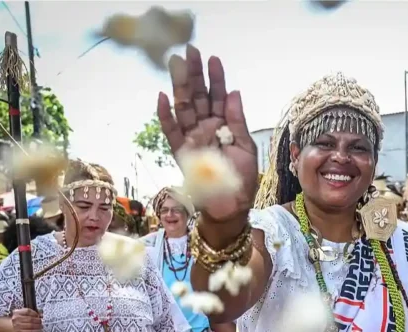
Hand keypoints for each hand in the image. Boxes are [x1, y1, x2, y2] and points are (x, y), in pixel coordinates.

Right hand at [11, 308, 41, 331]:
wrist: (7, 329)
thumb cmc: (16, 321)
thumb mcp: (21, 315)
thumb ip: (30, 313)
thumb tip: (41, 314)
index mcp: (17, 312)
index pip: (27, 311)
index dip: (35, 313)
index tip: (39, 315)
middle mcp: (16, 318)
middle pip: (30, 319)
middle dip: (38, 320)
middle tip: (41, 322)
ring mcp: (17, 326)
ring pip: (31, 325)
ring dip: (38, 326)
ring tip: (41, 326)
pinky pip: (29, 331)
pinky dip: (35, 331)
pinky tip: (38, 331)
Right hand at [157, 45, 257, 223]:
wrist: (230, 206)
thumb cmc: (240, 180)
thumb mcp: (245, 147)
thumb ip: (236, 121)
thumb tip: (233, 92)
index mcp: (222, 126)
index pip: (217, 97)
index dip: (215, 78)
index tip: (213, 59)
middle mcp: (205, 128)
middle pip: (197, 96)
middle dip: (195, 74)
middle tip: (190, 50)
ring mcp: (191, 138)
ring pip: (183, 107)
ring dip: (179, 85)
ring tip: (176, 64)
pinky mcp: (180, 151)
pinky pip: (170, 130)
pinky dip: (165, 114)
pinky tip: (163, 96)